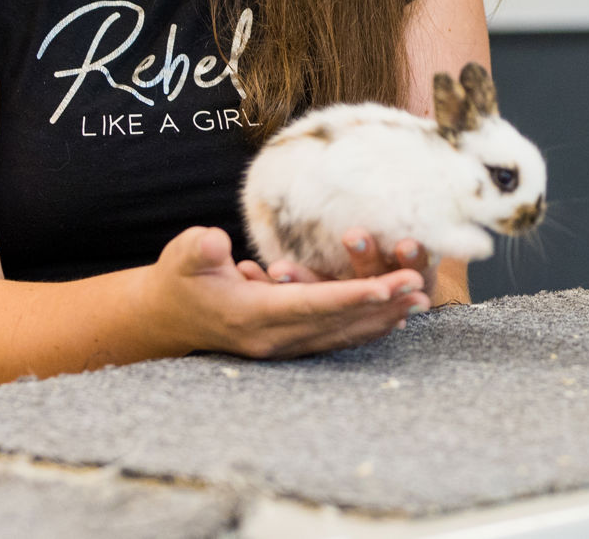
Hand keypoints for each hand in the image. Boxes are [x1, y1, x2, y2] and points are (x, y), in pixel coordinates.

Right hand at [151, 227, 429, 360]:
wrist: (168, 315)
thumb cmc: (180, 278)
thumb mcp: (183, 257)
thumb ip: (199, 251)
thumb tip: (214, 243)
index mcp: (250, 317)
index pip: (309, 306)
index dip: (348, 297)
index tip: (385, 286)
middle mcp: (272, 338)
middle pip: (335, 323)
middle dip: (380, 305)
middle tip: (420, 285)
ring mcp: (281, 345)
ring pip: (340, 334)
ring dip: (381, 318)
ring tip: (420, 299)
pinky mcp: (288, 341)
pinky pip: (334, 337)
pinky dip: (366, 327)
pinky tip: (395, 317)